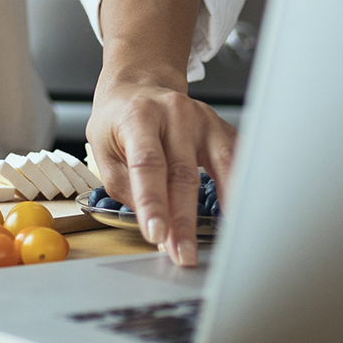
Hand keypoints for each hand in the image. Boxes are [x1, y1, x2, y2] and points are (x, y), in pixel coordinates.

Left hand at [87, 80, 235, 267]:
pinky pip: (235, 161)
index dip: (153, 202)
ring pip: (220, 166)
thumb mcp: (104, 150)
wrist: (140, 87)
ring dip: (220, 209)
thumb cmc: (118, 121)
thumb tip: (156, 226)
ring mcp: (202, 118)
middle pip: (183, 173)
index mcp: (139, 116)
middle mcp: (174, 112)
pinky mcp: (220, 127)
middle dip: (184, 220)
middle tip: (183, 255)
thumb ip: (126, 188)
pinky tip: (239, 214)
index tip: (158, 234)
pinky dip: (238, 189)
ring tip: (220, 243)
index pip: (148, 164)